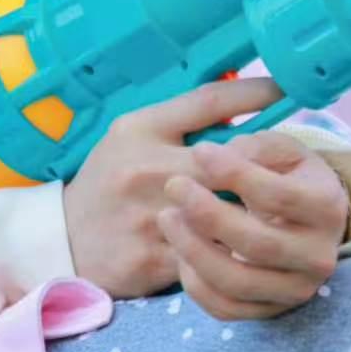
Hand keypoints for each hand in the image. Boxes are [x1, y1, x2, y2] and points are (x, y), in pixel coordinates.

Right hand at [62, 78, 282, 297]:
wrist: (63, 238)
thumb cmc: (109, 177)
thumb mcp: (134, 131)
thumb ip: (185, 115)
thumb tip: (244, 101)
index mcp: (142, 130)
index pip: (208, 100)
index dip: (252, 94)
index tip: (284, 90)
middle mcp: (146, 169)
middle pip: (226, 162)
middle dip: (259, 166)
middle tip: (287, 169)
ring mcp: (150, 218)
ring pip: (223, 214)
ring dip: (252, 214)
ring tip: (276, 213)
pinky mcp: (153, 260)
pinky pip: (208, 257)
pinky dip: (230, 253)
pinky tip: (247, 252)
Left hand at [156, 132, 347, 320]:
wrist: (304, 221)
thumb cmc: (284, 176)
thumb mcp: (278, 150)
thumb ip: (249, 148)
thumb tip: (207, 161)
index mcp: (326, 208)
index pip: (278, 196)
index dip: (234, 174)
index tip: (199, 151)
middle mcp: (318, 256)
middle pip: (258, 244)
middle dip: (208, 215)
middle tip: (173, 186)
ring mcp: (295, 290)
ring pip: (237, 282)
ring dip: (193, 249)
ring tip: (168, 216)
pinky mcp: (269, 311)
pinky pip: (224, 307)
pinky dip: (193, 281)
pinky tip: (180, 250)